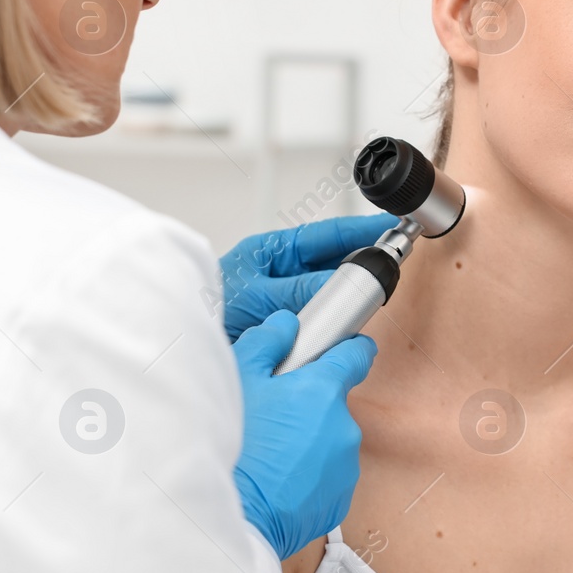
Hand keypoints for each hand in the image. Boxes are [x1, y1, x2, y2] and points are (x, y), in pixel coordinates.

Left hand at [217, 213, 397, 341]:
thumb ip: (298, 291)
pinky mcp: (289, 323)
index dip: (361, 231)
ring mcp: (288, 296)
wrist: (182, 345)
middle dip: (361, 265)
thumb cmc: (205, 308)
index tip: (390, 227)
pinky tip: (345, 327)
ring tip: (370, 297)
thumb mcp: (255, 297)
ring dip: (346, 297)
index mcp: (273, 250)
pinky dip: (333, 322)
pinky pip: (320, 318)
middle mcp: (283, 271)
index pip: (327, 235)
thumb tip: (337, 285)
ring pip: (329, 291)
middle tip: (388, 267)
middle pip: (334, 262)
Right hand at [231, 310, 376, 559]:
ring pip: (330, 440)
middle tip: (272, 414)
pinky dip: (308, 473)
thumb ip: (268, 343)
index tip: (342, 348)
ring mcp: (345, 465)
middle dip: (309, 404)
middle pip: (333, 402)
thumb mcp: (237, 378)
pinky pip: (327, 474)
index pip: (357, 355)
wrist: (235, 517)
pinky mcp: (340, 498)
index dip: (349, 349)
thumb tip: (288, 326)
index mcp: (323, 390)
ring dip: (308, 440)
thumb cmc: (234, 446)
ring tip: (270, 452)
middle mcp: (344, 426)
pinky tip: (277, 477)